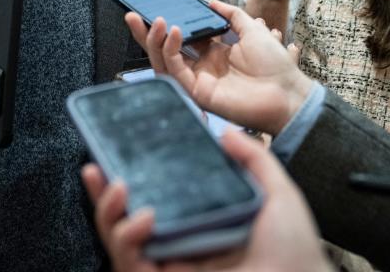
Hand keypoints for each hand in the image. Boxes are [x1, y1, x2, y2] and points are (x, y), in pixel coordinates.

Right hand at [82, 131, 330, 271]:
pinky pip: (130, 263)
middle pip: (124, 220)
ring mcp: (170, 266)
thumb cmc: (295, 250)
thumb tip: (225, 131)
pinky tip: (144, 217)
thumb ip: (254, 159)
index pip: (152, 199)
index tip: (115, 152)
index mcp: (197, 224)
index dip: (129, 179)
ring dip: (107, 212)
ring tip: (119, 186)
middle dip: (101, 195)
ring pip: (117, 241)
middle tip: (94, 167)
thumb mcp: (276, 192)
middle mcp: (179, 246)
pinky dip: (128, 238)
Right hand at [125, 0, 311, 134]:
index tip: (156, 8)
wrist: (288, 93)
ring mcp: (198, 81)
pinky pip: (176, 71)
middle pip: (165, 51)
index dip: (166, 26)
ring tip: (158, 21)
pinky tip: (175, 32)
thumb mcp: (252, 29)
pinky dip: (170, 51)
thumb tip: (209, 1)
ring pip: (164, 61)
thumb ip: (231, 14)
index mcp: (213, 55)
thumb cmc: (275, 66)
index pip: (181, 39)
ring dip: (156, 41)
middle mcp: (201, 69)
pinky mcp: (197, 92)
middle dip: (147, 34)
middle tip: (133, 15)